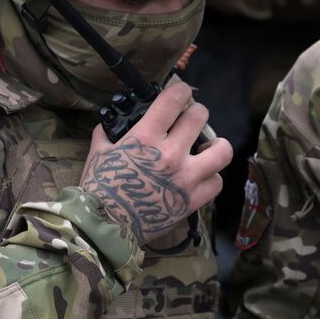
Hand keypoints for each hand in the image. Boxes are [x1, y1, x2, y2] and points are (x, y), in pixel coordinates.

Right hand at [81, 81, 232, 245]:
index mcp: (146, 137)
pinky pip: (216, 183)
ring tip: (209, 146)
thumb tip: (109, 124)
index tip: (181, 92)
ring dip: (217, 144)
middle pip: (200, 117)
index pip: (173, 100)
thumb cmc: (97, 190)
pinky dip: (212, 178)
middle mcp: (170, 154)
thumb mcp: (97, 154)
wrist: (104, 227)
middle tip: (192, 118)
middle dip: (197, 113)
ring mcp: (185, 178)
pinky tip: (202, 176)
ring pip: (222, 151)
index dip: (180, 90)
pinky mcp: (192, 200)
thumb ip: (107, 134)